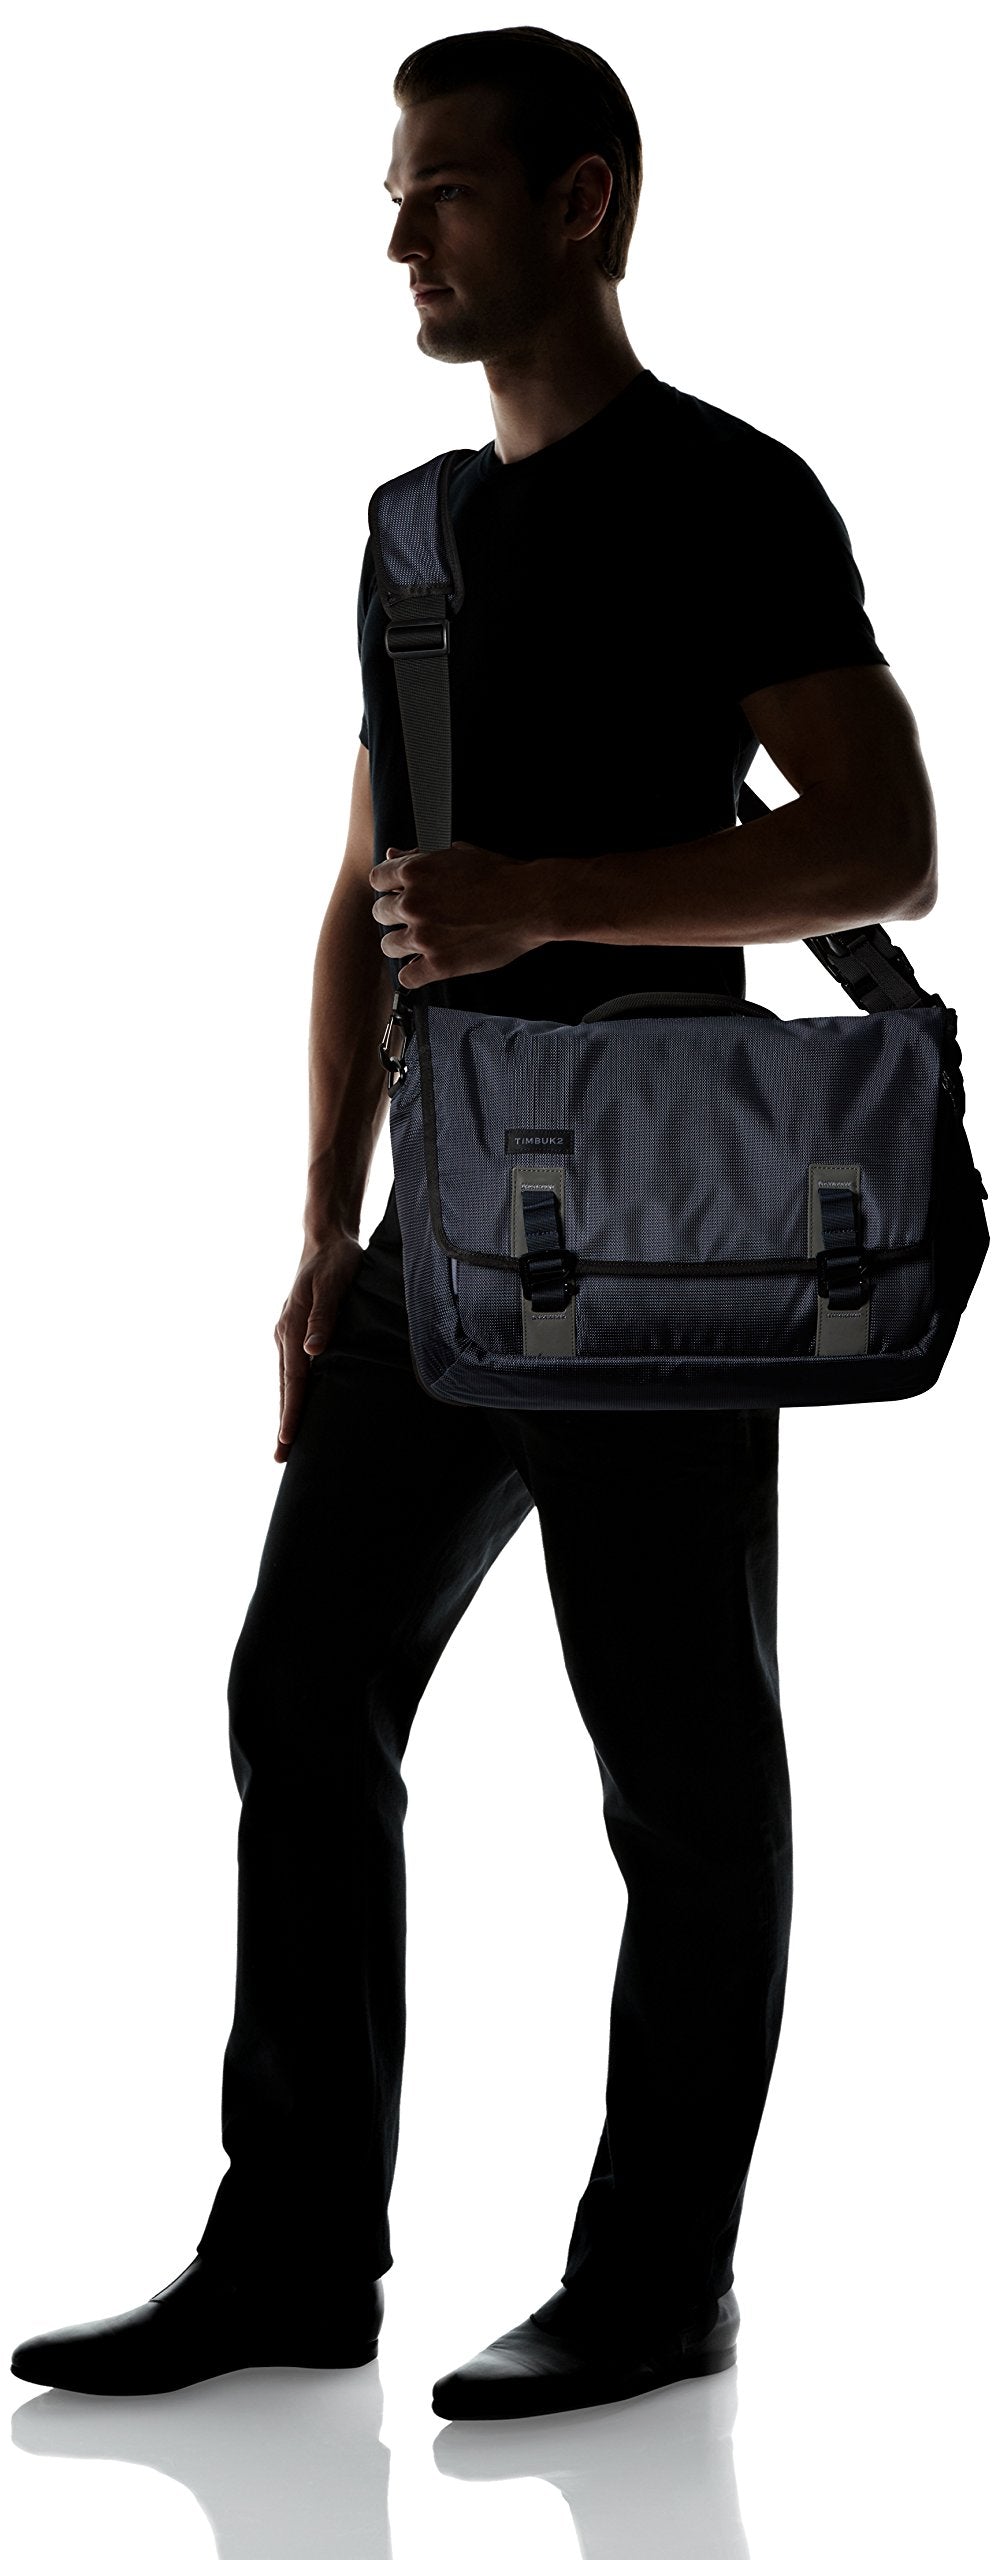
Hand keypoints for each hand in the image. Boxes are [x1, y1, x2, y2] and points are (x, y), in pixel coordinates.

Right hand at [272, 1231, 363, 1458]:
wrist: (326, 1240)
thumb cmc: (336, 1261)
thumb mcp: (333, 1284)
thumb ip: (323, 1316)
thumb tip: (311, 1350)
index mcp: (292, 1326)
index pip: (294, 1379)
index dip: (292, 1412)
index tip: (289, 1440)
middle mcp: (284, 1334)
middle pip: (285, 1387)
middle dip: (284, 1422)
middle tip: (281, 1457)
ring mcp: (286, 1332)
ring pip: (286, 1380)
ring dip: (286, 1409)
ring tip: (286, 1440)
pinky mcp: (294, 1330)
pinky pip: (291, 1368)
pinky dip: (291, 1391)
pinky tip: (295, 1403)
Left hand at [369, 840, 551, 988]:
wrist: (532, 902)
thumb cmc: (500, 875)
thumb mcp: (458, 854)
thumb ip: (420, 856)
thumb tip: (394, 854)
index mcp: (414, 871)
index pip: (378, 880)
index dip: (390, 888)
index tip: (401, 894)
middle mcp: (412, 903)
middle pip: (380, 913)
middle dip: (396, 916)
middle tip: (417, 920)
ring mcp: (423, 936)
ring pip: (389, 946)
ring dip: (402, 945)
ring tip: (422, 943)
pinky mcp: (438, 964)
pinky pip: (407, 977)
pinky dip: (415, 974)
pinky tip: (425, 967)